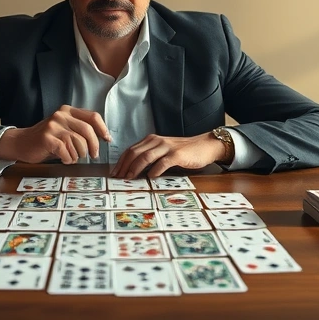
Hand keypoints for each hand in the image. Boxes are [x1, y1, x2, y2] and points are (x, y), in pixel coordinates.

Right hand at [0, 106, 110, 164]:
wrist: (21, 143)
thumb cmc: (47, 139)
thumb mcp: (64, 129)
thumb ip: (80, 129)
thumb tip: (103, 138)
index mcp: (68, 111)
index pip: (93, 116)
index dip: (103, 129)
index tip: (107, 140)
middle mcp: (61, 115)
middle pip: (87, 130)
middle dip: (93, 146)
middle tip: (93, 155)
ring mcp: (53, 126)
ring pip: (78, 142)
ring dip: (78, 155)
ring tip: (72, 157)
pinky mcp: (46, 138)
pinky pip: (66, 151)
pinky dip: (68, 159)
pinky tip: (64, 159)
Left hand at [109, 133, 226, 178]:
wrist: (204, 146)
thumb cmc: (184, 151)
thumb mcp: (163, 151)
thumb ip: (150, 157)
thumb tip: (134, 171)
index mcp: (151, 140)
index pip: (130, 150)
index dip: (120, 162)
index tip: (114, 174)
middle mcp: (156, 141)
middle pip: (134, 153)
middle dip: (124, 166)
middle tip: (117, 179)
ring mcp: (167, 147)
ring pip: (145, 157)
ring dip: (135, 169)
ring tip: (129, 179)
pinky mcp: (177, 155)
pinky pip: (162, 163)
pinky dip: (154, 171)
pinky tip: (150, 178)